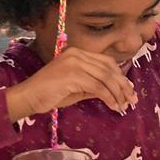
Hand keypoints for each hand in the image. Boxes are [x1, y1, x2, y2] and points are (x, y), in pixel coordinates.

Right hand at [5, 47, 136, 120]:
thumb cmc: (50, 94)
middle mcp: (76, 54)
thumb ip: (95, 86)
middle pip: (108, 69)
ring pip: (105, 77)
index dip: (120, 76)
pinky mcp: (72, 75)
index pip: (106, 62)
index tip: (129, 90)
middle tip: (131, 99)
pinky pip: (97, 87)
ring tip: (123, 105)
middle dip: (123, 85)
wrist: (28, 97)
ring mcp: (74, 63)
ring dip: (117, 93)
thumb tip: (115, 91)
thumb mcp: (77, 89)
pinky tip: (113, 106)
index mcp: (77, 53)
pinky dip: (108, 97)